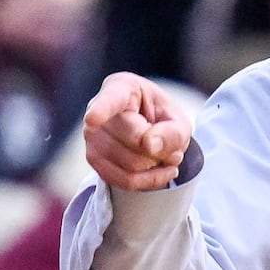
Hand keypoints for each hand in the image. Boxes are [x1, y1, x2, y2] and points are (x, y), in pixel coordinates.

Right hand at [83, 73, 192, 191]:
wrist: (150, 133)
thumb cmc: (162, 120)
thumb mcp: (179, 121)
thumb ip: (172, 133)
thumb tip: (149, 146)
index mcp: (121, 88)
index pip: (110, 100)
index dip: (101, 110)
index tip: (93, 118)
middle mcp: (97, 109)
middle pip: (134, 141)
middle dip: (160, 151)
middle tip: (172, 148)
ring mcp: (91, 136)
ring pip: (130, 165)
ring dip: (156, 167)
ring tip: (165, 157)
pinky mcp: (93, 159)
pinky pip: (124, 180)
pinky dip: (148, 181)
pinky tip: (160, 172)